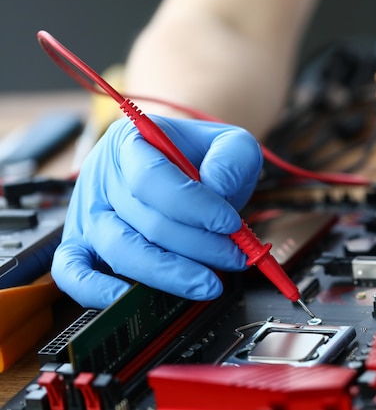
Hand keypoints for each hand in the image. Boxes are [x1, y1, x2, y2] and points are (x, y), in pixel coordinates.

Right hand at [52, 115, 262, 308]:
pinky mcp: (82, 244)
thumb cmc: (204, 160)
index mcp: (132, 142)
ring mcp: (88, 213)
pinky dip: (94, 290)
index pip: (152, 178)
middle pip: (144, 221)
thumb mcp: (230, 145)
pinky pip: (72, 272)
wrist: (187, 171)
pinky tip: (130, 299)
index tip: (230, 224)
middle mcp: (103, 177)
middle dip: (198, 246)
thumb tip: (216, 190)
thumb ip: (231, 160)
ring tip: (209, 282)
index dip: (194, 206)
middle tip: (235, 256)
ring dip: (170, 273)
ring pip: (119, 250)